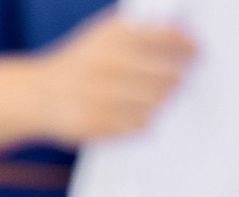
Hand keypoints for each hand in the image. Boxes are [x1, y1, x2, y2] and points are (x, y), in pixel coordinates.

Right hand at [31, 10, 195, 145]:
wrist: (40, 94)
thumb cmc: (84, 63)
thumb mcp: (104, 36)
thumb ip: (141, 31)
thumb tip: (184, 28)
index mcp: (111, 36)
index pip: (165, 38)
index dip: (187, 47)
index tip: (198, 54)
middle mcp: (106, 63)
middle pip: (168, 75)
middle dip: (179, 78)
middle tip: (181, 81)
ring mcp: (101, 95)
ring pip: (157, 103)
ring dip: (163, 102)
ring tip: (158, 98)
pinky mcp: (99, 123)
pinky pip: (141, 125)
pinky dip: (146, 121)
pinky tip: (139, 114)